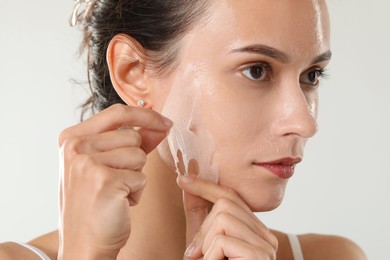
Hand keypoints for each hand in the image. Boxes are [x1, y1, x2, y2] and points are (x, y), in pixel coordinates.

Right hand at [57, 104, 171, 258]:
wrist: (84, 243)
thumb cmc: (95, 203)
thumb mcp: (104, 164)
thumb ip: (129, 141)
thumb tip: (160, 125)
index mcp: (71, 137)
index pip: (118, 112)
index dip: (146, 115)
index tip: (165, 123)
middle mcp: (75, 146)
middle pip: (133, 135)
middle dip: (136, 159)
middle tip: (116, 180)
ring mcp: (87, 163)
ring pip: (139, 156)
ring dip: (136, 177)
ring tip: (115, 192)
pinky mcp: (104, 181)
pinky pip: (141, 178)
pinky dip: (136, 193)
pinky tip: (118, 203)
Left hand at [177, 175, 277, 259]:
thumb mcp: (203, 243)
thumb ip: (198, 214)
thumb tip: (186, 181)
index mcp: (253, 231)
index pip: (231, 196)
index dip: (205, 185)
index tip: (182, 178)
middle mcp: (265, 235)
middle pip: (226, 203)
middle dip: (202, 227)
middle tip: (195, 254)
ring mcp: (265, 245)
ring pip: (223, 217)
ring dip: (205, 242)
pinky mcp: (258, 256)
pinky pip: (223, 239)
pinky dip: (210, 255)